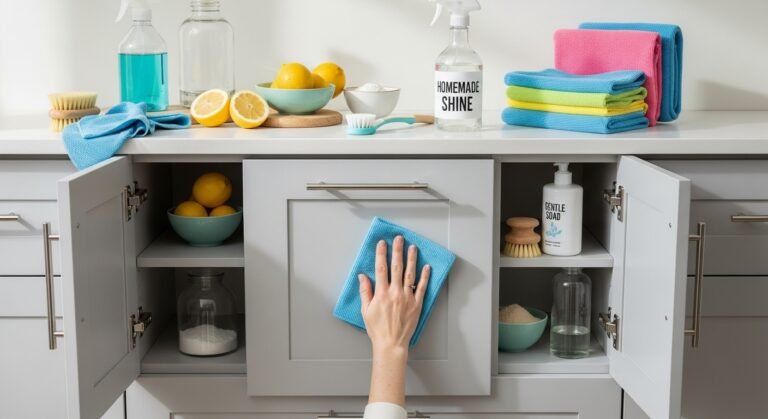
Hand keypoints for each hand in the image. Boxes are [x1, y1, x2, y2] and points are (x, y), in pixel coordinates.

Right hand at [358, 236, 430, 352]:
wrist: (391, 343)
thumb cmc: (377, 329)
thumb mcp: (365, 310)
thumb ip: (365, 291)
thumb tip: (362, 276)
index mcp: (381, 293)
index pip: (381, 268)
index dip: (381, 254)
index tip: (382, 243)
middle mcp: (395, 293)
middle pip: (397, 267)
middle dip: (397, 251)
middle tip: (399, 239)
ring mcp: (407, 298)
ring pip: (410, 274)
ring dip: (412, 259)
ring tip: (413, 247)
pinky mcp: (417, 304)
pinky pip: (422, 287)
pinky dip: (425, 276)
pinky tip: (426, 267)